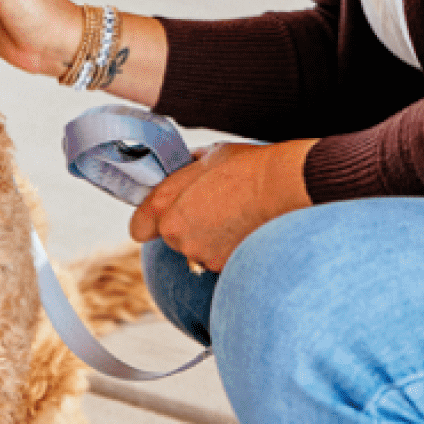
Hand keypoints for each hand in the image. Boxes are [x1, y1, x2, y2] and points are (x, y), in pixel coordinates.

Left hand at [130, 139, 314, 271]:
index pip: (138, 227)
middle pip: (172, 237)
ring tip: (235, 215)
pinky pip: (219, 258)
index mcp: (165, 206)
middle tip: (213, 206)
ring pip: (196, 249)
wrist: (284, 187)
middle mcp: (177, 236)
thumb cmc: (248, 167)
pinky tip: (245, 229)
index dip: (150, 220)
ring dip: (209, 238)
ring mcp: (201, 255)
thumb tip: (186, 168)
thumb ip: (187, 170)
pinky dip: (229, 248)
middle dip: (187, 225)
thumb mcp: (210, 156)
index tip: (165, 212)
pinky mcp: (223, 267)